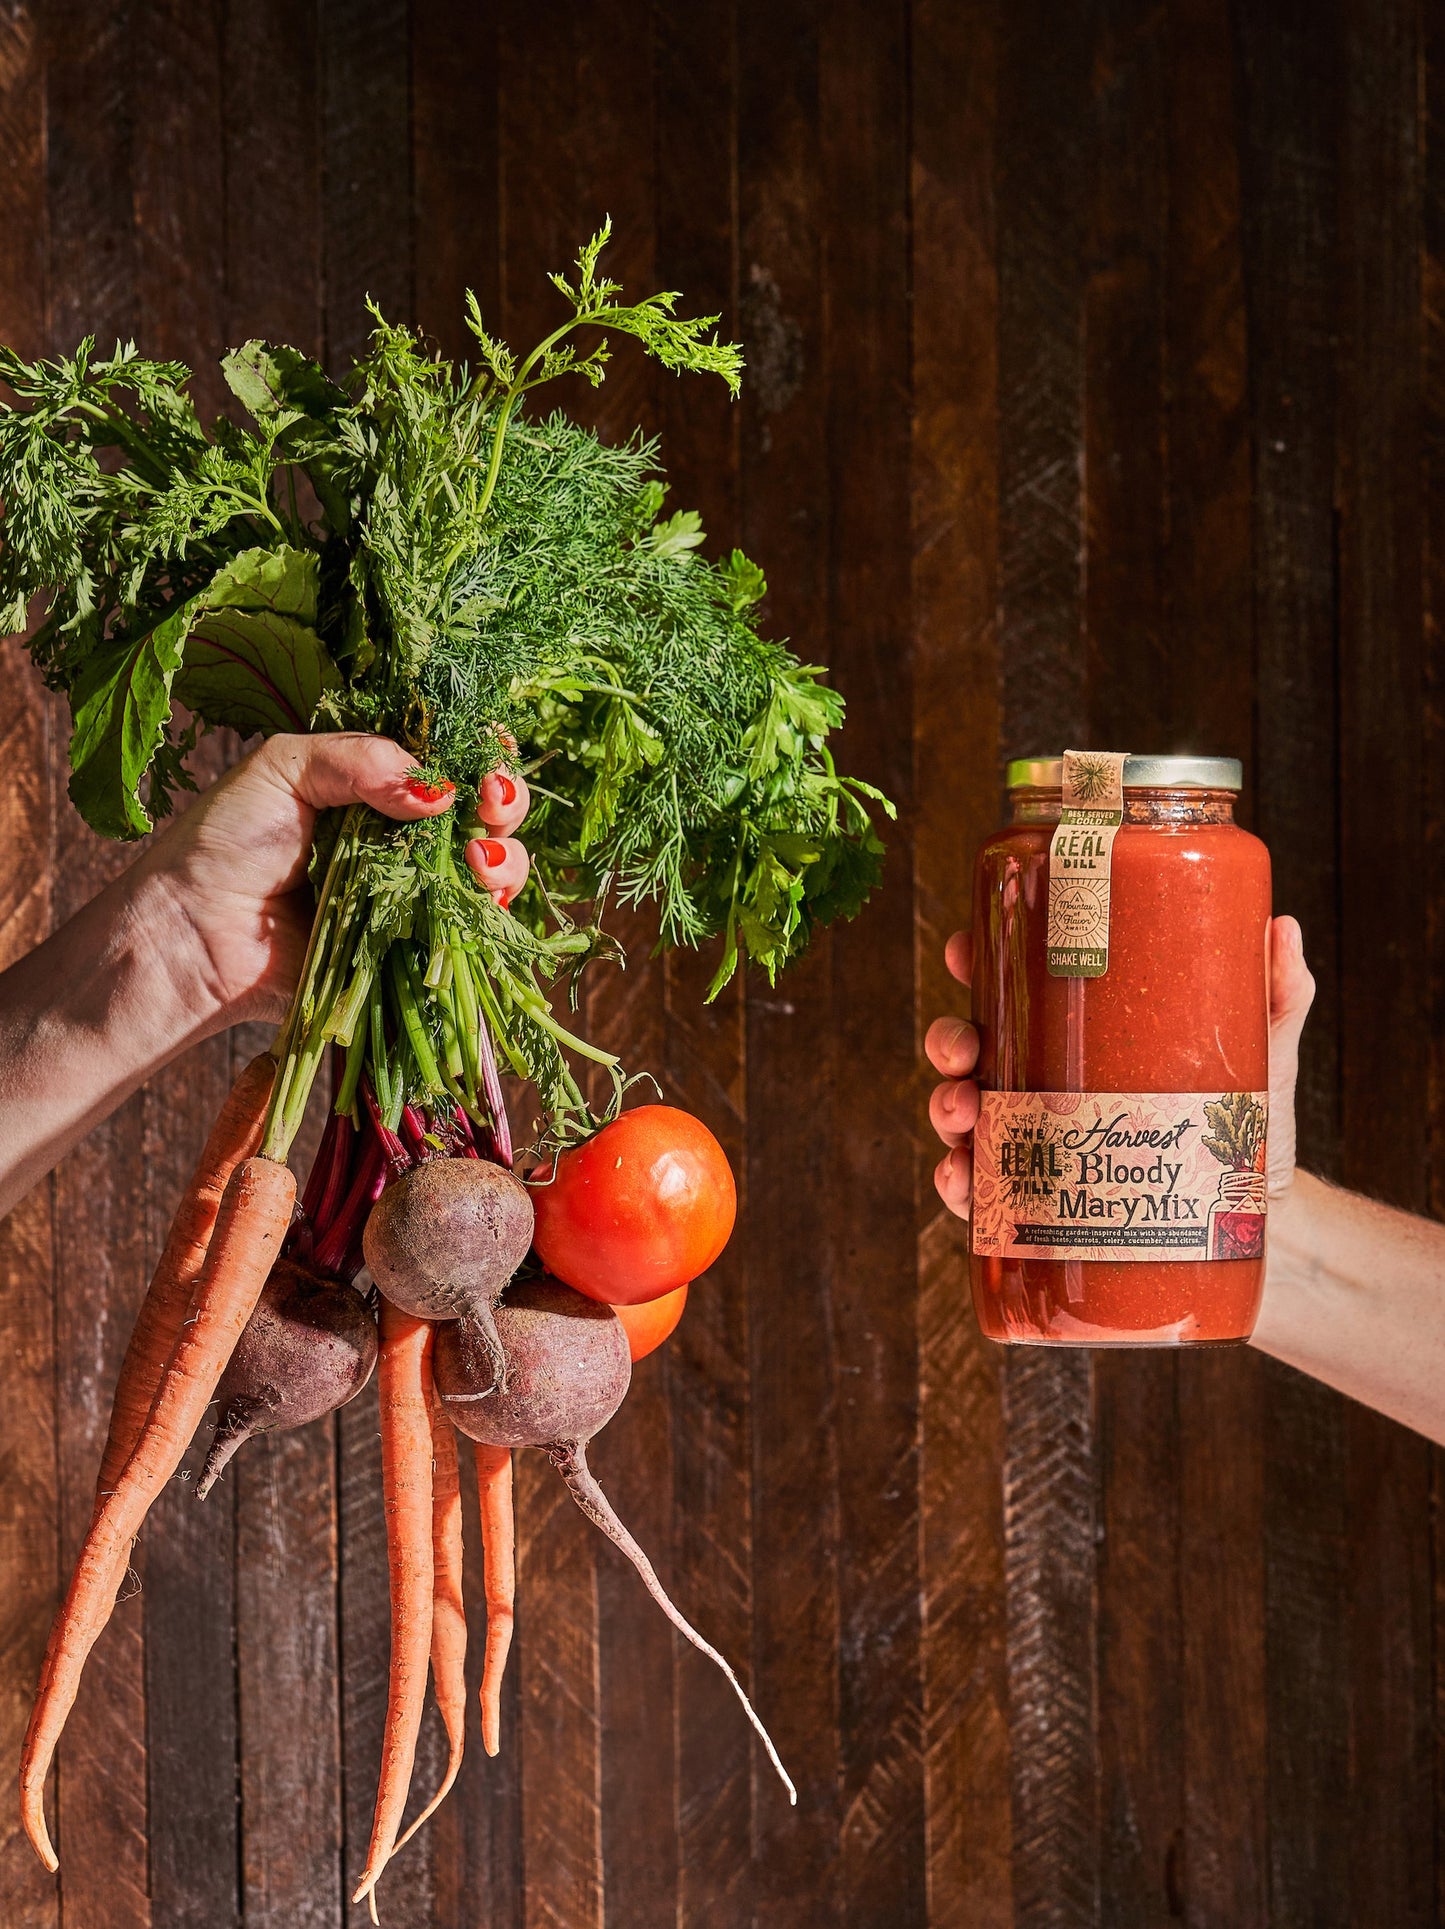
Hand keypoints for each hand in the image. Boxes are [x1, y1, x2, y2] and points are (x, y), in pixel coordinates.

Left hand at [136, 733, 531, 1026]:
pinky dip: (490, 913)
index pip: (448, 759)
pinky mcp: (411, 948)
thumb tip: (439, 791)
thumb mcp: (285, 767)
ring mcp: (411, 893)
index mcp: (374, 783)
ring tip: (481, 862)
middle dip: (505, 802)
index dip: (480, 755)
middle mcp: (402, 835)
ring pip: (491, 869)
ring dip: (504, 858)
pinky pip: (470, 931)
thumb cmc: (224, 843)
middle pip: (485, 811)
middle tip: (490, 806)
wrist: (192, 937)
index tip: (491, 755)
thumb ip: (362, 760)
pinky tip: (482, 896)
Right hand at [924, 917, 1315, 1219]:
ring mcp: (1036, 1141)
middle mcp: (1046, 1081)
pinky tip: (965, 1181)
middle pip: (972, 1047)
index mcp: (1080, 1033)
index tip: (965, 948)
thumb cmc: (1250, 1130)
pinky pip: (981, 1193)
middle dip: (948, 1040)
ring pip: (965, 1114)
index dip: (977, 959)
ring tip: (964, 1114)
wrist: (1262, 1227)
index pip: (1014, 985)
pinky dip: (959, 1185)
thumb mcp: (1263, 1056)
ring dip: (945, 1108)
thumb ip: (1277, 994)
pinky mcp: (1038, 1203)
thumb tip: (1283, 927)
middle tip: (963, 1049)